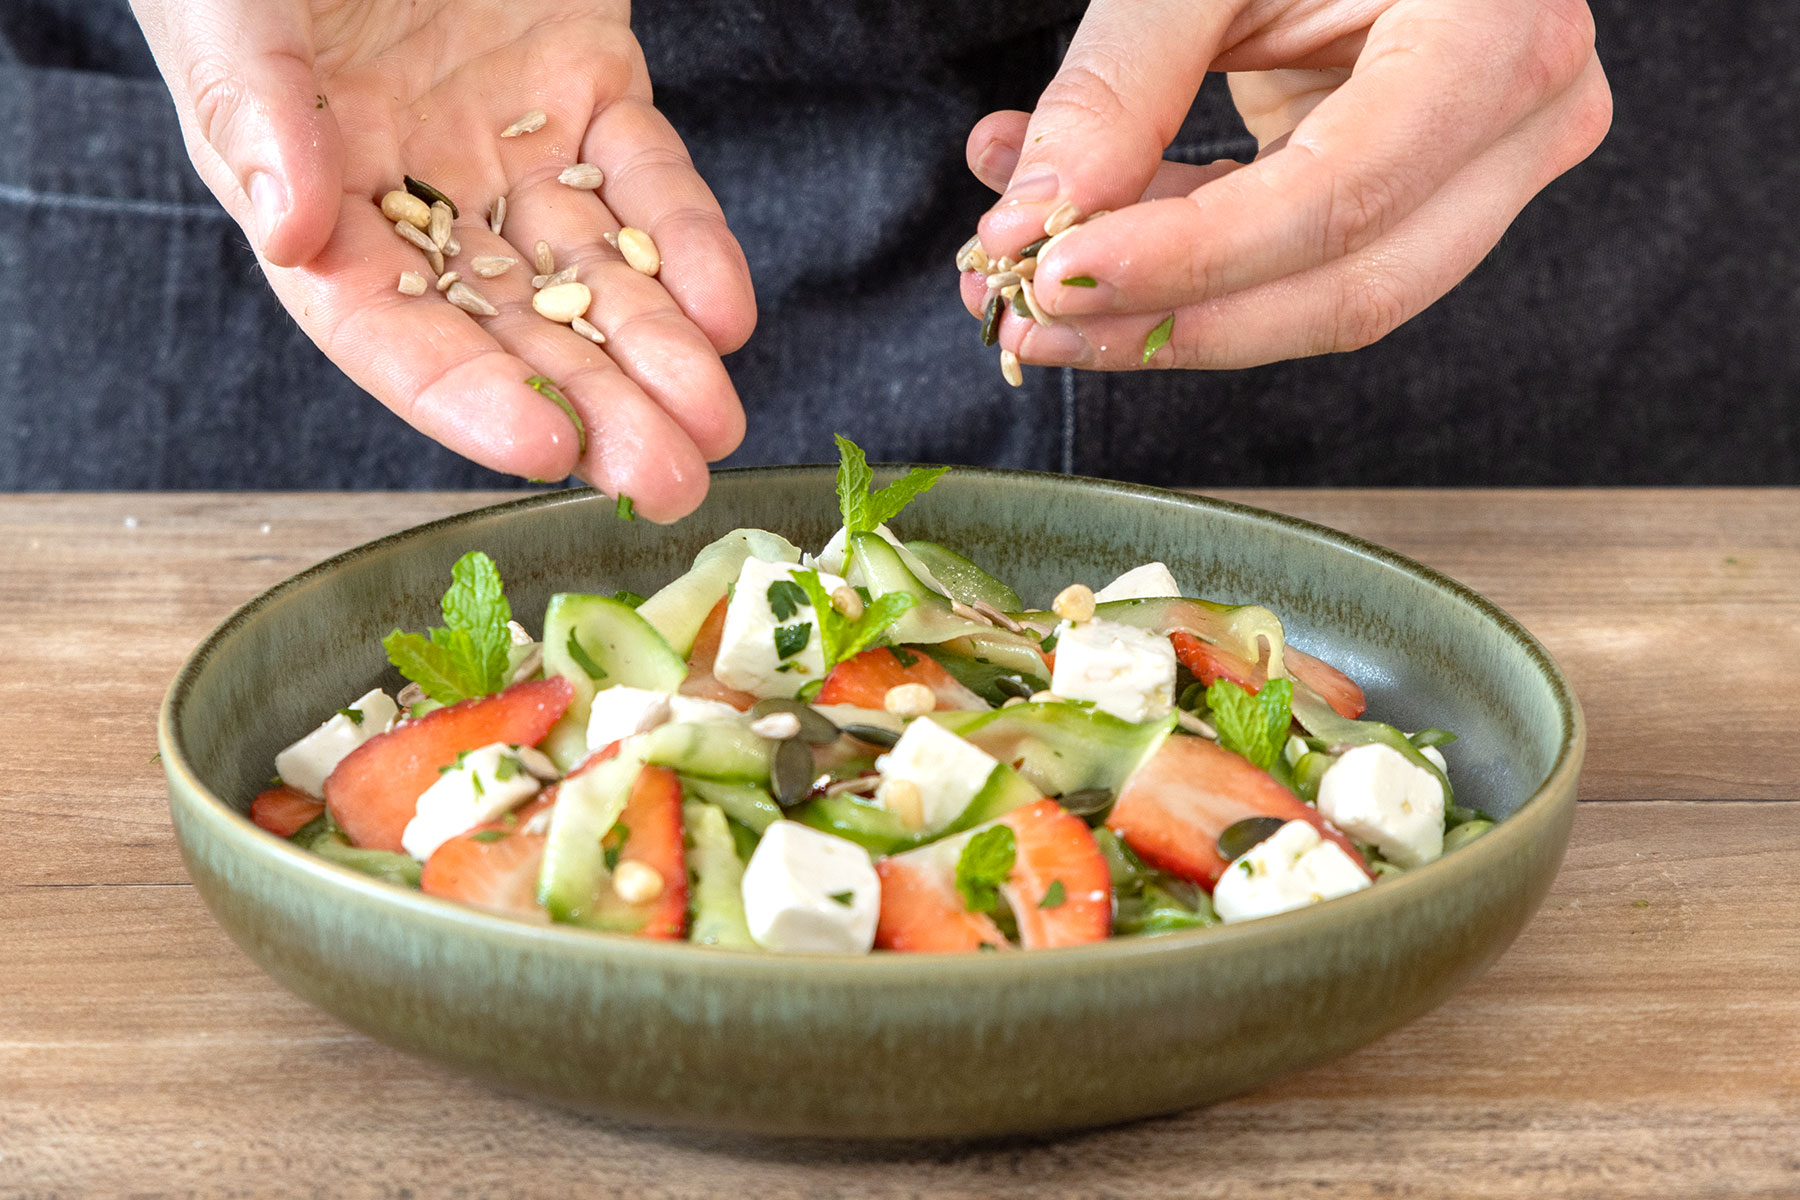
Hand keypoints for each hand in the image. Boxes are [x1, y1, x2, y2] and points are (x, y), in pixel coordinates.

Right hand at [132, 0, 754, 519]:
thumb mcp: (233, 5)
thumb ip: (255, 108)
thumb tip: (291, 233)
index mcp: (310, 196)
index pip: (383, 325)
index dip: (462, 394)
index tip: (545, 446)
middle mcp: (415, 190)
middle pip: (509, 323)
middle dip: (595, 406)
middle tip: (670, 482)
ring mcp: (509, 140)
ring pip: (592, 268)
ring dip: (659, 349)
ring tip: (718, 425)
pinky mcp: (589, 82)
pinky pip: (648, 175)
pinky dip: (688, 241)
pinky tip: (727, 311)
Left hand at [961, 0, 1611, 371]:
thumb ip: (1124, 80)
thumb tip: (1032, 220)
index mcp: (1498, 34)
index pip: (1342, 195)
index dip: (1192, 256)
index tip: (1059, 270)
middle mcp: (1523, 120)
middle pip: (1345, 284)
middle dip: (1169, 320)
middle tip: (1027, 318)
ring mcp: (1490, 169)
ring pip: (1324, 301)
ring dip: (1163, 314)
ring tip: (1030, 295)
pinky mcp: (1426, 195)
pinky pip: (1302, 268)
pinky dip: (1182, 267)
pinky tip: (1080, 246)